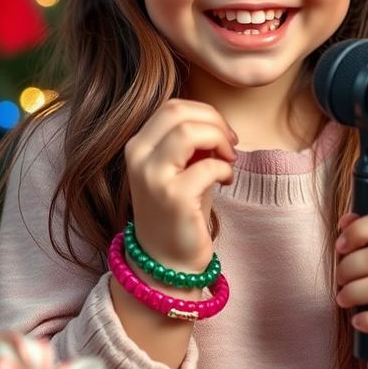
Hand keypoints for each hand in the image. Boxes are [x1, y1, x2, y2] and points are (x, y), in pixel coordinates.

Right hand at [124, 97, 238, 273]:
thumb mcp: (181, 165)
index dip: (205, 112)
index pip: (173, 106)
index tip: (222, 133)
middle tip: (229, 145)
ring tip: (228, 159)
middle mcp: (137, 158)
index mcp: (138, 146)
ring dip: (218, 140)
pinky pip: (207, 166)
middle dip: (214, 121)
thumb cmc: (181, 207)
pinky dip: (225, 169)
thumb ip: (190, 137)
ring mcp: (151, 178)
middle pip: (179, 112)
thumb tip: (214, 120)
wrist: (166, 262)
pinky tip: (225, 182)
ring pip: (188, 132)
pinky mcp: (172, 198)